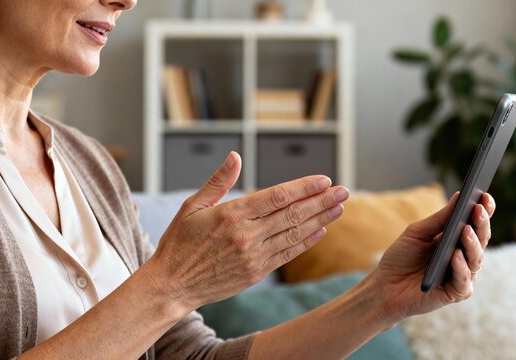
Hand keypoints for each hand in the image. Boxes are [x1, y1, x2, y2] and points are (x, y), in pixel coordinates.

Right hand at [148, 152, 349, 308]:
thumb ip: (218, 181)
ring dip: (320, 219)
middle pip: (293, 214)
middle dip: (321, 201)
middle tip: (343, 191)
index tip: (324, 180)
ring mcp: (253, 256)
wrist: (172, 285)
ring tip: (339, 208)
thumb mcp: (192, 206)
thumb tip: (235, 156)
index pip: (278, 196)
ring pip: (295, 233)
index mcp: (232, 214)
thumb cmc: (179, 243)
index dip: (304, 187)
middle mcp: (247, 235)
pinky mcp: (256, 273)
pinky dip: (306, 241)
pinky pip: (288, 254)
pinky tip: (320, 231)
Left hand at [369, 192, 494, 325]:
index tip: (485, 195)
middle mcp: (465, 257)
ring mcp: (462, 275)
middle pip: (480, 239)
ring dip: (472, 244)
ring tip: (465, 230)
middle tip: (478, 209)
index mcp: (457, 239)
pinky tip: (455, 255)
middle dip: (481, 224)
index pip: (476, 223)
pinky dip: (461, 268)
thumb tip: (459, 195)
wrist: (385, 286)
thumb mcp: (417, 233)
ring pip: (476, 259)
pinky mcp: (455, 293)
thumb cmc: (401, 257)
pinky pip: (464, 280)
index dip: (484, 209)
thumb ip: (439, 219)